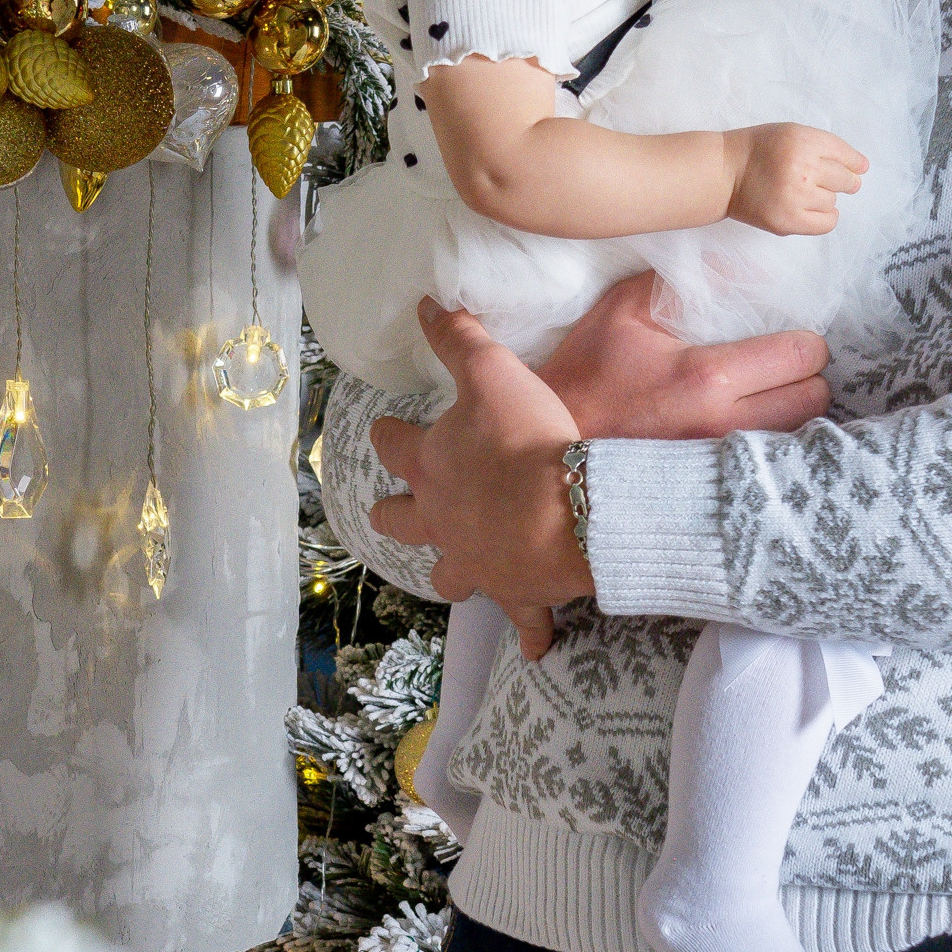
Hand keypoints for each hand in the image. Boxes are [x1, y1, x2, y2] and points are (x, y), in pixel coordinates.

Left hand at [371, 301, 590, 637]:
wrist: (568, 510)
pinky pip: (525, 619)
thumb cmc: (527, 439)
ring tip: (456, 573)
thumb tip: (425, 304)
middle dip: (394, 515)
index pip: (393, 444)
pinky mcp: (516, 591)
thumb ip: (458, 338)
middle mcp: (441, 519)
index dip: (388, 434)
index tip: (384, 428)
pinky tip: (539, 647)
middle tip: (390, 512)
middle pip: (401, 521)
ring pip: (449, 577)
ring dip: (451, 574)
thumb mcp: (492, 373)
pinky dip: (532, 632)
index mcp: (430, 467)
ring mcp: (476, 561)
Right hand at [538, 272, 830, 441]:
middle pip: (814, 400)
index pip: (800, 356)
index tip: (788, 336)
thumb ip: (682, 280)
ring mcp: (721, 462)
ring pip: (800, 436)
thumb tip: (740, 264)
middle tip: (785, 366)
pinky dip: (777, 442)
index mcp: (706, 378)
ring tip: (775, 395)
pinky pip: (773, 462)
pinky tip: (758, 426)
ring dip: (796, 412)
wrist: (549, 447)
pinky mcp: (714, 484)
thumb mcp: (624, 309)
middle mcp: (723, 426)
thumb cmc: (587, 373)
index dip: (803, 341)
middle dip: (807, 377)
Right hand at [728, 122, 865, 234]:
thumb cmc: (758, 150)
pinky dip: (824, 217)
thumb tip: (861, 169)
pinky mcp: (788, 221)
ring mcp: (795, 197)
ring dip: (824, 197)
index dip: (854, 162)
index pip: (844, 154)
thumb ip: (823, 145)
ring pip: (833, 201)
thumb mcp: (790, 133)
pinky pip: (826, 223)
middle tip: (824, 180)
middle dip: (842, 181)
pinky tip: (810, 209)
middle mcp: (802, 168)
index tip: (858, 168)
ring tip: (801, 192)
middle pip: (844, 179)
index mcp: (802, 141)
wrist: (723, 174)